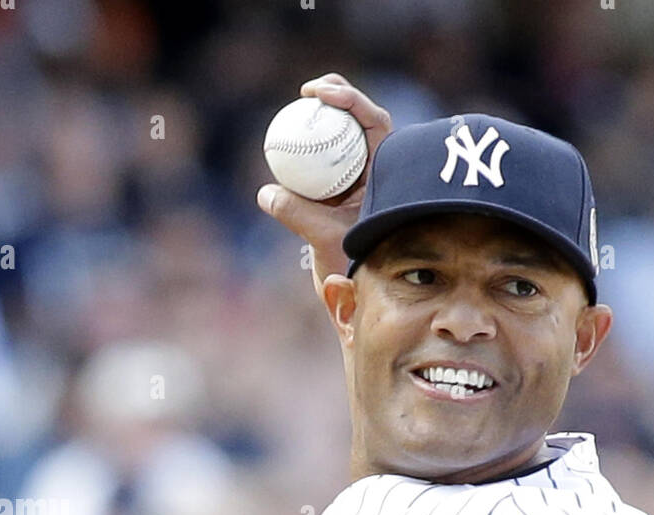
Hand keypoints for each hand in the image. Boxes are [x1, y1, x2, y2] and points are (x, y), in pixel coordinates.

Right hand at [257, 73, 391, 288]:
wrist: (354, 284)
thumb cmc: (349, 262)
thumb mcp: (322, 237)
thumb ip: (296, 214)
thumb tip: (265, 193)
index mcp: (387, 174)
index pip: (375, 122)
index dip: (351, 99)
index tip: (321, 95)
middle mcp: (378, 169)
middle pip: (361, 117)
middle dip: (337, 93)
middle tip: (308, 91)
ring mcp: (361, 175)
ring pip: (345, 133)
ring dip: (325, 114)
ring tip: (302, 101)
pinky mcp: (344, 183)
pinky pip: (328, 154)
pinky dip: (312, 141)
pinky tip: (291, 138)